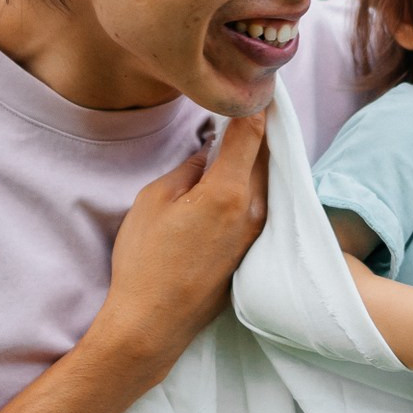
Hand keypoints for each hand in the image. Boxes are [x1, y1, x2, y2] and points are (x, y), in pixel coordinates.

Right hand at [90, 110, 270, 384]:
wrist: (153, 324)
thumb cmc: (145, 262)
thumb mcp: (153, 200)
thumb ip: (187, 170)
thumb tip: (207, 156)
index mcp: (228, 191)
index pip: (252, 135)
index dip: (257, 107)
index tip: (260, 88)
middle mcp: (253, 211)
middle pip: (267, 158)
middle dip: (262, 130)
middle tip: (258, 105)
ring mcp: (255, 236)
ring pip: (267, 183)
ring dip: (261, 160)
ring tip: (249, 137)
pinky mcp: (250, 253)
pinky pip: (262, 207)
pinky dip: (257, 186)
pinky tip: (242, 178)